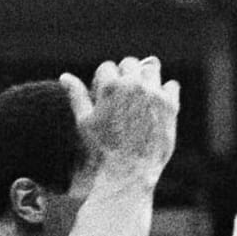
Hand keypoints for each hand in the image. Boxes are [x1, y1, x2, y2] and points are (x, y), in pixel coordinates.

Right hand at [60, 54, 179, 191]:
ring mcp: (154, 94)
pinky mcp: (170, 106)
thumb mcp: (84, 122)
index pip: (108, 67)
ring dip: (145, 77)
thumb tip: (65, 76)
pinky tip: (157, 103)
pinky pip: (171, 86)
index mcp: (110, 86)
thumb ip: (77, 95)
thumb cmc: (102, 149)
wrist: (130, 171)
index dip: (105, 80)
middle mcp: (134, 85)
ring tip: (140, 95)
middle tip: (123, 95)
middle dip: (124, 75)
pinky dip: (165, 91)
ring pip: (151, 68)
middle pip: (130, 64)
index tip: (106, 94)